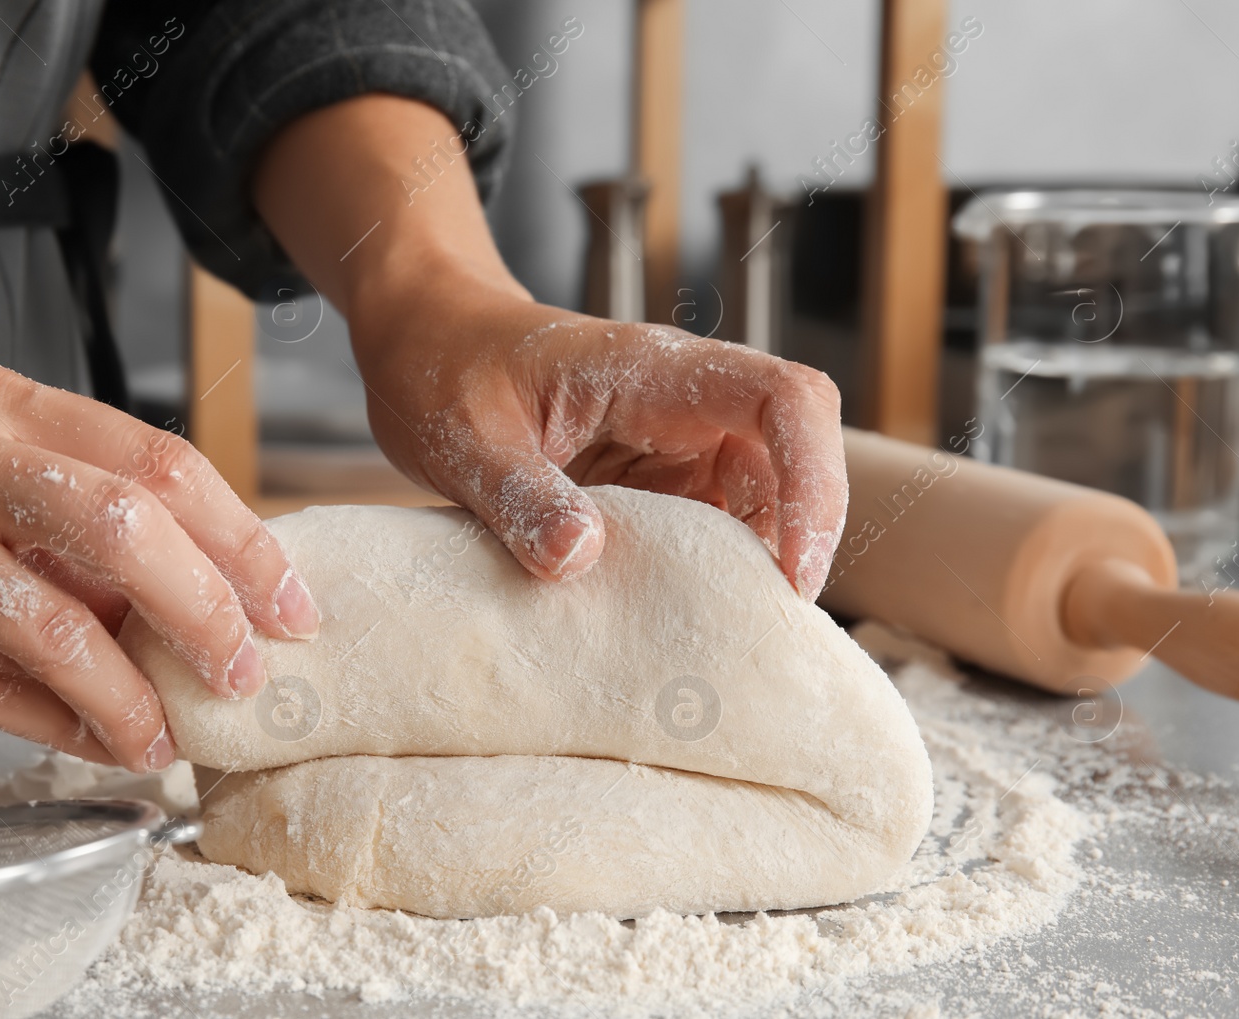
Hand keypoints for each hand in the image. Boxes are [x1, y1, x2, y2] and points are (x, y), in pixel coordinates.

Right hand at [0, 359, 318, 770]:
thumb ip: (88, 521)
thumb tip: (216, 602)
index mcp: (2, 401)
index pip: (158, 460)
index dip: (241, 539)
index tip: (290, 603)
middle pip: (122, 524)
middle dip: (205, 609)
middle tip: (245, 671)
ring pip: (56, 624)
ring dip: (132, 694)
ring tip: (169, 734)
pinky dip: (58, 723)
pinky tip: (99, 741)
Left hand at [348, 279, 846, 599]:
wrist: (424, 343)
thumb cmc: (444, 367)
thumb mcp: (466, 436)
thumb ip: (520, 494)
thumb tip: (579, 558)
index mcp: (653, 371)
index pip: (783, 400)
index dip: (814, 481)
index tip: (791, 570)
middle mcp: (685, 406)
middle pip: (793, 464)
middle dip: (795, 546)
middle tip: (759, 636)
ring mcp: (676, 448)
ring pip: (759, 507)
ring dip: (750, 572)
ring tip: (719, 645)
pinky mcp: (657, 487)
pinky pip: (707, 534)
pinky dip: (706, 583)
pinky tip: (675, 632)